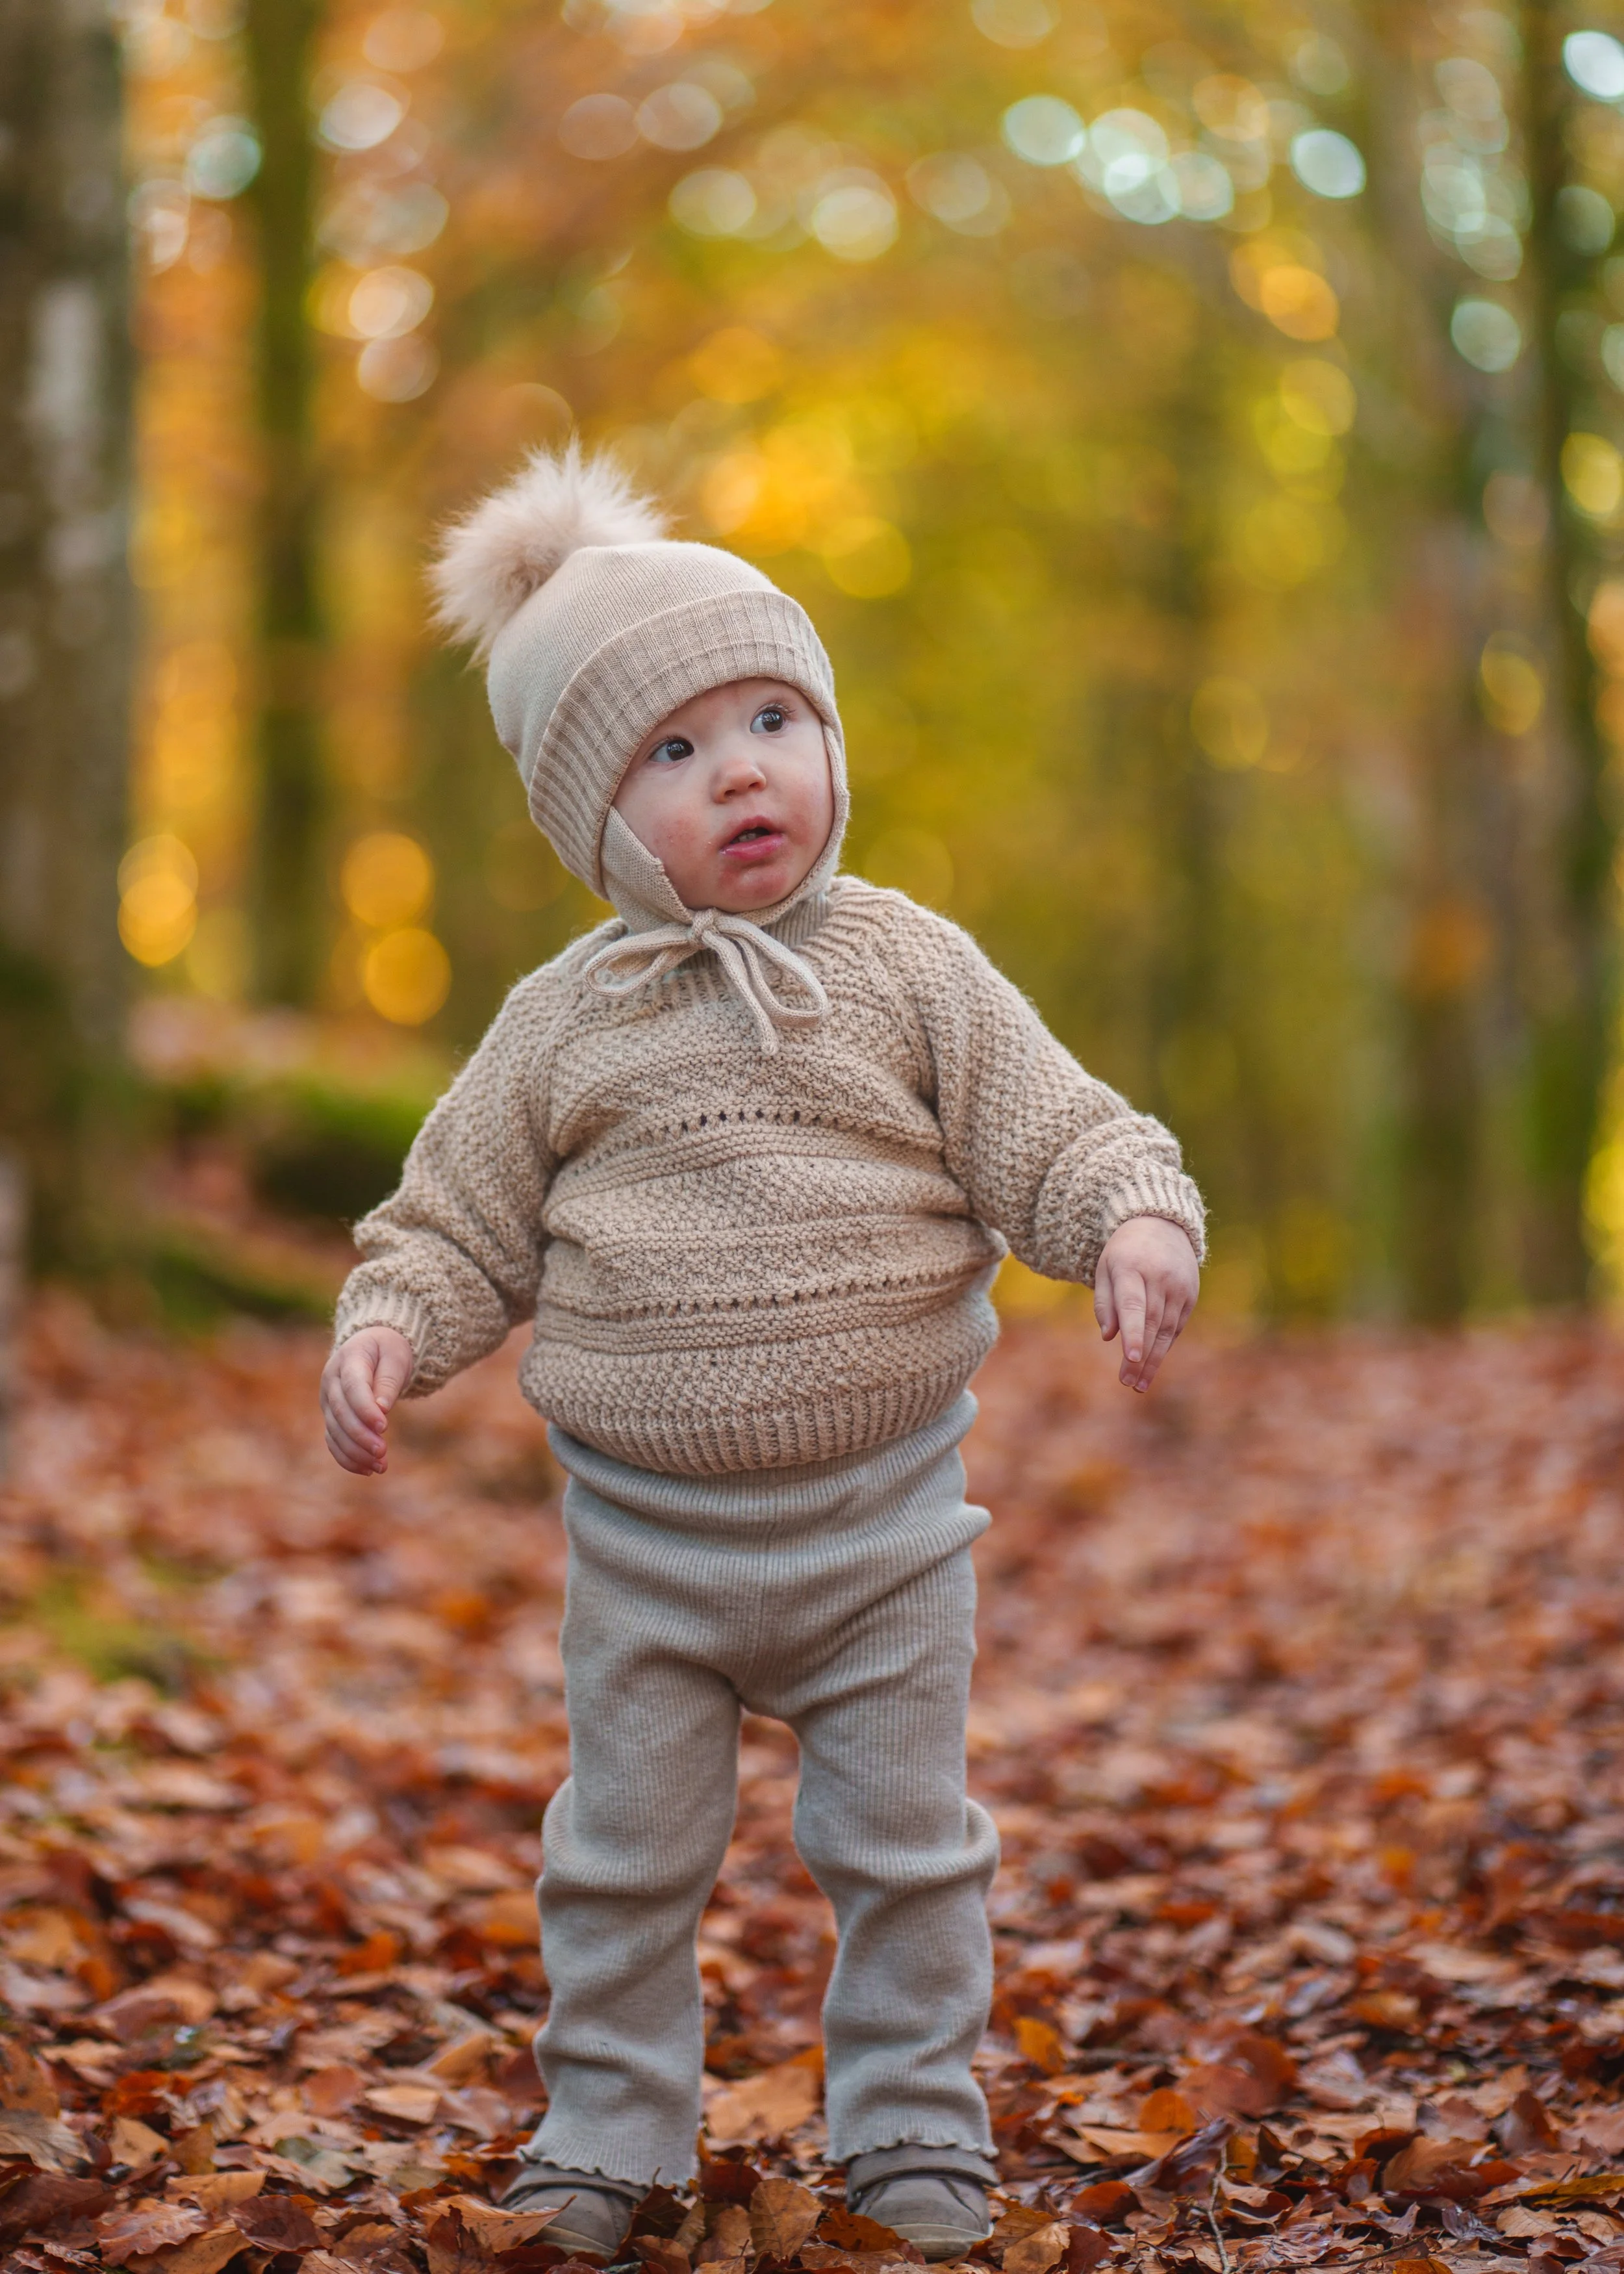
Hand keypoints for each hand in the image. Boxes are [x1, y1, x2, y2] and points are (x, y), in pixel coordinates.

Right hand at [321, 1326, 414, 1473]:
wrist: (372, 1347)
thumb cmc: (388, 1350)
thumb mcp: (396, 1357)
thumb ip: (388, 1381)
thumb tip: (382, 1409)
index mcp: (348, 1359)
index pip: (353, 1387)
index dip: (365, 1409)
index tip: (384, 1427)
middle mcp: (331, 1381)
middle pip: (341, 1412)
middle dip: (360, 1435)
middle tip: (383, 1452)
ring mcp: (328, 1400)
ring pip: (335, 1431)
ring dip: (355, 1452)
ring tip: (381, 1466)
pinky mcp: (331, 1417)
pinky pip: (333, 1441)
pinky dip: (347, 1458)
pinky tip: (368, 1470)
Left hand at [1094, 1217, 1198, 1393]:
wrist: (1161, 1224)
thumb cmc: (1124, 1251)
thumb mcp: (1105, 1268)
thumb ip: (1104, 1302)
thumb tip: (1109, 1337)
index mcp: (1131, 1267)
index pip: (1133, 1305)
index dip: (1133, 1333)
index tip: (1131, 1358)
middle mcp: (1159, 1278)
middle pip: (1150, 1323)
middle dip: (1140, 1357)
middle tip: (1128, 1382)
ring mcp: (1178, 1287)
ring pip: (1166, 1329)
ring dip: (1153, 1359)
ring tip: (1138, 1384)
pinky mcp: (1190, 1295)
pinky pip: (1175, 1326)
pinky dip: (1163, 1346)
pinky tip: (1152, 1363)